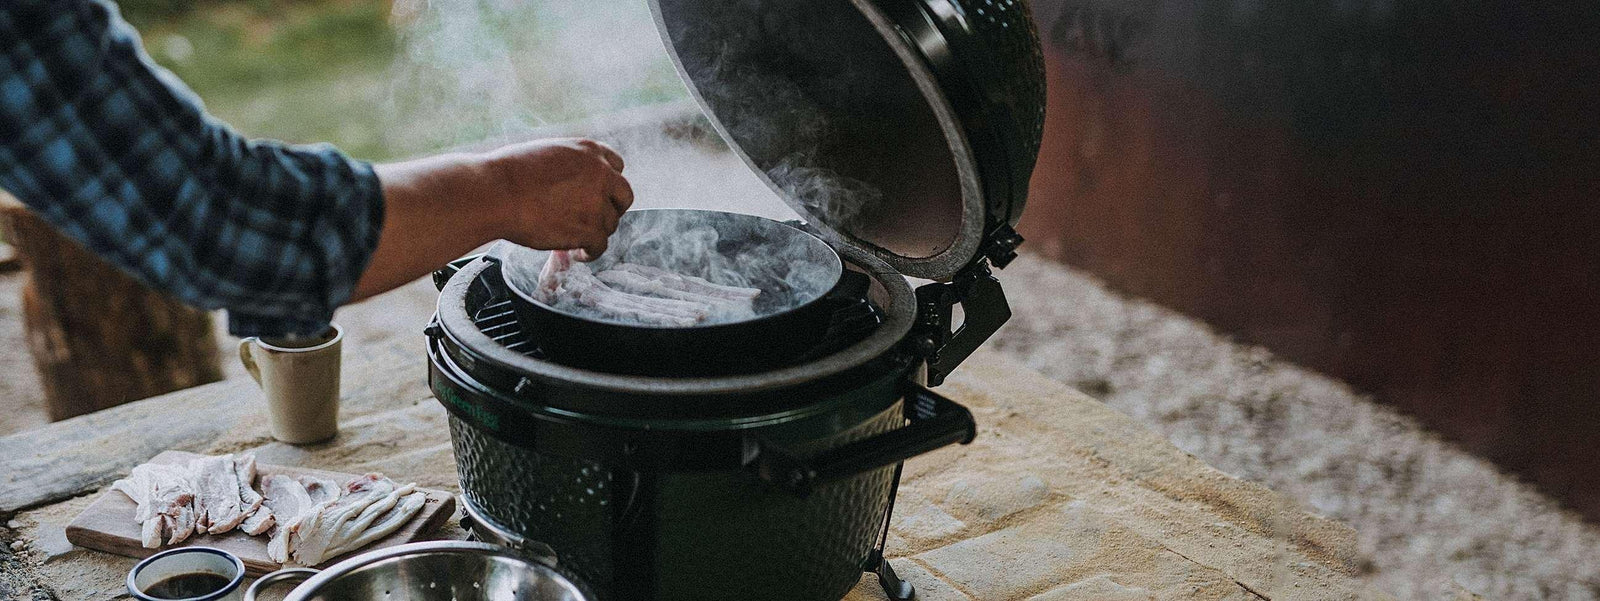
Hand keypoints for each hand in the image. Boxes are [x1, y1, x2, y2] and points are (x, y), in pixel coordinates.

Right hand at [355, 138, 632, 301]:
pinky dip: (590, 252)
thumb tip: (574, 184)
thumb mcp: (547, 154)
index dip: (608, 183)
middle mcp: (601, 174)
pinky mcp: (590, 229)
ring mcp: (598, 202)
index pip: (617, 166)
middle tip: (596, 218)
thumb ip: (570, 166)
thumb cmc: (508, 174)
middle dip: (613, 208)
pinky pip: (600, 246)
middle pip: (624, 195)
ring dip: (594, 231)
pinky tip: (579, 253)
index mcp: (589, 151)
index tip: (600, 194)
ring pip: (610, 223)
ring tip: (574, 236)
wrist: (496, 193)